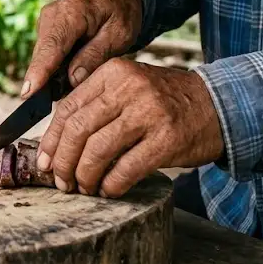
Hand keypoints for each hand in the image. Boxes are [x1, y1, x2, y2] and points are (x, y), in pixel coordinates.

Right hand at [22, 0, 143, 97]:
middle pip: (43, 56)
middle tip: (60, 104)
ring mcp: (45, 23)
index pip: (52, 47)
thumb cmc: (120, 11)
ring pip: (44, 58)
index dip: (40, 71)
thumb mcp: (119, 34)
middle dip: (47, 81)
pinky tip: (73, 73)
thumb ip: (96, 56)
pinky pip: (47, 55)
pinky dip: (57, 68)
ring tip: (76, 85)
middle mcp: (51, 16)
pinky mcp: (45, 31)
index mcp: (71, 13)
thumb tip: (73, 80)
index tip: (28, 93)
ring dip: (55, 75)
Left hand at [36, 58, 223, 197]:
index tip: (45, 162)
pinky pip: (126, 168)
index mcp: (113, 73)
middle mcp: (129, 88)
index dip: (51, 140)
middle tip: (61, 182)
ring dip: (85, 176)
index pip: (68, 108)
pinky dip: (112, 185)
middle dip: (64, 162)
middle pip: (78, 129)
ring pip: (98, 150)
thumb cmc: (163, 103)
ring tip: (84, 188)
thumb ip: (95, 106)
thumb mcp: (128, 89)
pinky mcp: (167, 139)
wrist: (217, 104)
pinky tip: (109, 190)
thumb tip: (55, 144)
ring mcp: (149, 113)